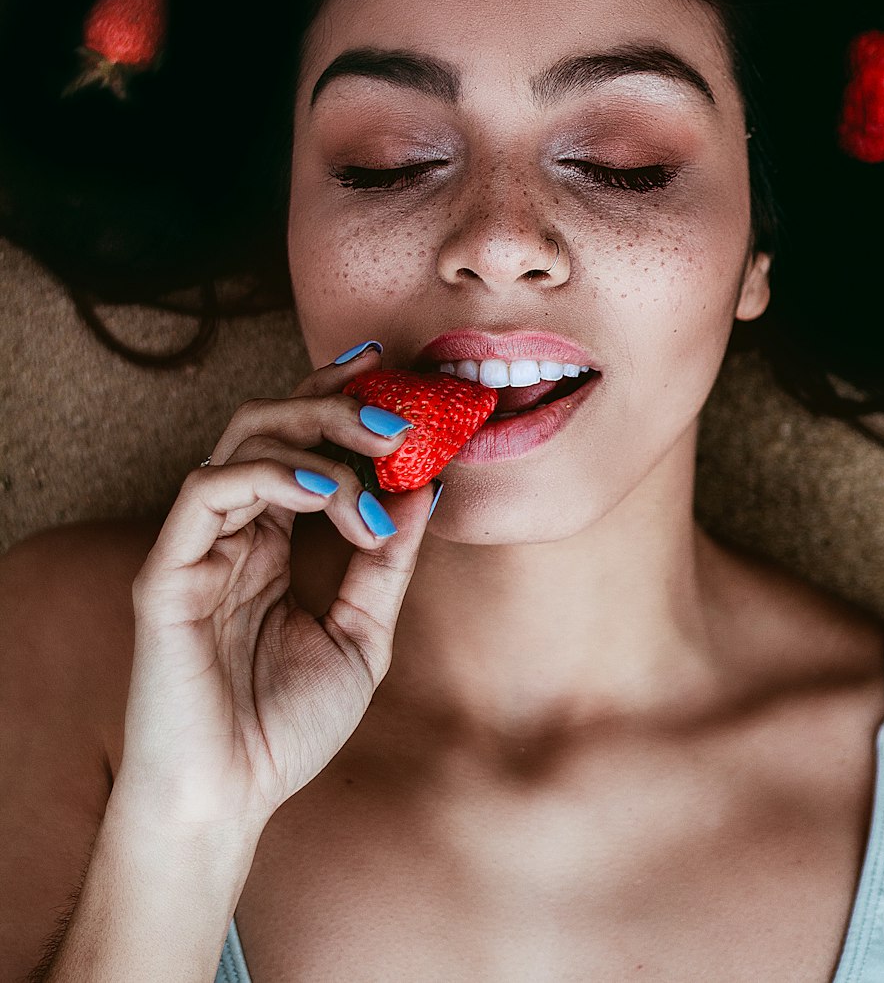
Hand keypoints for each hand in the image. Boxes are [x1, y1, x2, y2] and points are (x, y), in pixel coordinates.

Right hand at [116, 343, 432, 839]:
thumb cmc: (284, 730)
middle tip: (398, 416)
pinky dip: (274, 475)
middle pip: (269, 424)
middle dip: (335, 403)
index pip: (296, 442)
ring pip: (242, 441)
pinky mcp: (167, 571)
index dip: (333, 394)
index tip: (388, 366)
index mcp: (268, 542)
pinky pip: (209, 490)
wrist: (228, 804)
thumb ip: (387, 563)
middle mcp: (230, 533)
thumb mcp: (362, 635)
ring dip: (318, 436)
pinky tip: (329, 493)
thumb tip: (428, 486)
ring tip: (379, 461)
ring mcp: (196, 547)